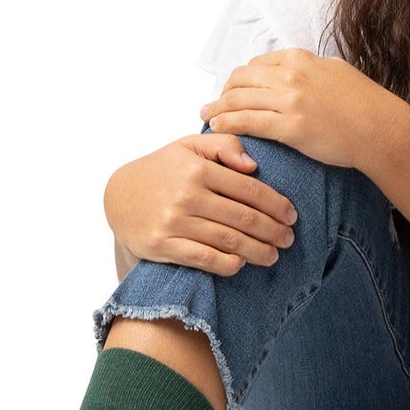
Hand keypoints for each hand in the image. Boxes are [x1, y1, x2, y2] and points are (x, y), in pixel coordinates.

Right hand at [104, 131, 299, 276]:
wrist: (118, 196)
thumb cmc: (161, 170)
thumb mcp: (189, 146)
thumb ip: (223, 145)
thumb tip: (253, 165)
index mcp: (198, 168)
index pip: (249, 188)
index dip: (276, 204)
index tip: (291, 215)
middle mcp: (187, 195)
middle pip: (243, 217)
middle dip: (273, 231)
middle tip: (288, 239)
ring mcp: (174, 222)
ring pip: (228, 240)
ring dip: (257, 251)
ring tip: (273, 255)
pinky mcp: (162, 246)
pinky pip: (204, 259)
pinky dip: (228, 264)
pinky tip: (241, 264)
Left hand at [198, 49, 401, 172]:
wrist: (382, 129)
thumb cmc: (364, 103)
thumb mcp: (335, 70)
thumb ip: (309, 68)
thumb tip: (292, 67)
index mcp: (300, 58)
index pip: (255, 64)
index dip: (238, 79)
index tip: (232, 91)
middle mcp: (292, 74)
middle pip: (240, 79)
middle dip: (222, 92)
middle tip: (213, 105)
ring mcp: (291, 101)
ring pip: (239, 100)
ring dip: (218, 108)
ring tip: (208, 117)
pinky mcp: (292, 128)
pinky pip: (248, 122)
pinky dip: (228, 123)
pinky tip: (219, 128)